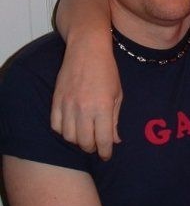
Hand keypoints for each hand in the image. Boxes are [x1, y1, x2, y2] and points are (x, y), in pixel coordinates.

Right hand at [51, 37, 121, 159]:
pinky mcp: (57, 100)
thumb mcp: (117, 95)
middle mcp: (84, 108)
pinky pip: (56, 125)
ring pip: (69, 137)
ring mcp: (68, 104)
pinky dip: (63, 131)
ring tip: (84, 137)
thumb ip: (114, 120)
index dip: (105, 152)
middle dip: (92, 148)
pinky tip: (71, 128)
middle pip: (84, 142)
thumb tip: (114, 140)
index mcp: (103, 108)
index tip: (106, 155)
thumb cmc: (107, 71)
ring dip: (77, 141)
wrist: (87, 50)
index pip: (103, 140)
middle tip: (96, 146)